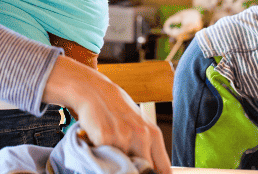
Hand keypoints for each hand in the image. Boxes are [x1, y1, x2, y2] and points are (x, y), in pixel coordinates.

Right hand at [44, 57, 171, 173]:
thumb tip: (152, 171)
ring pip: (122, 167)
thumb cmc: (117, 109)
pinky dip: (100, 156)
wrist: (94, 91)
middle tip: (123, 164)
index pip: (163, 169)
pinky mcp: (105, 138)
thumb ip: (148, 147)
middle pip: (143, 171)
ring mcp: (123, 137)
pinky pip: (104, 159)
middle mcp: (141, 136)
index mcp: (153, 134)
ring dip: (115, 163)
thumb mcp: (140, 125)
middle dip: (133, 171)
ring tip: (109, 149)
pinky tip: (98, 143)